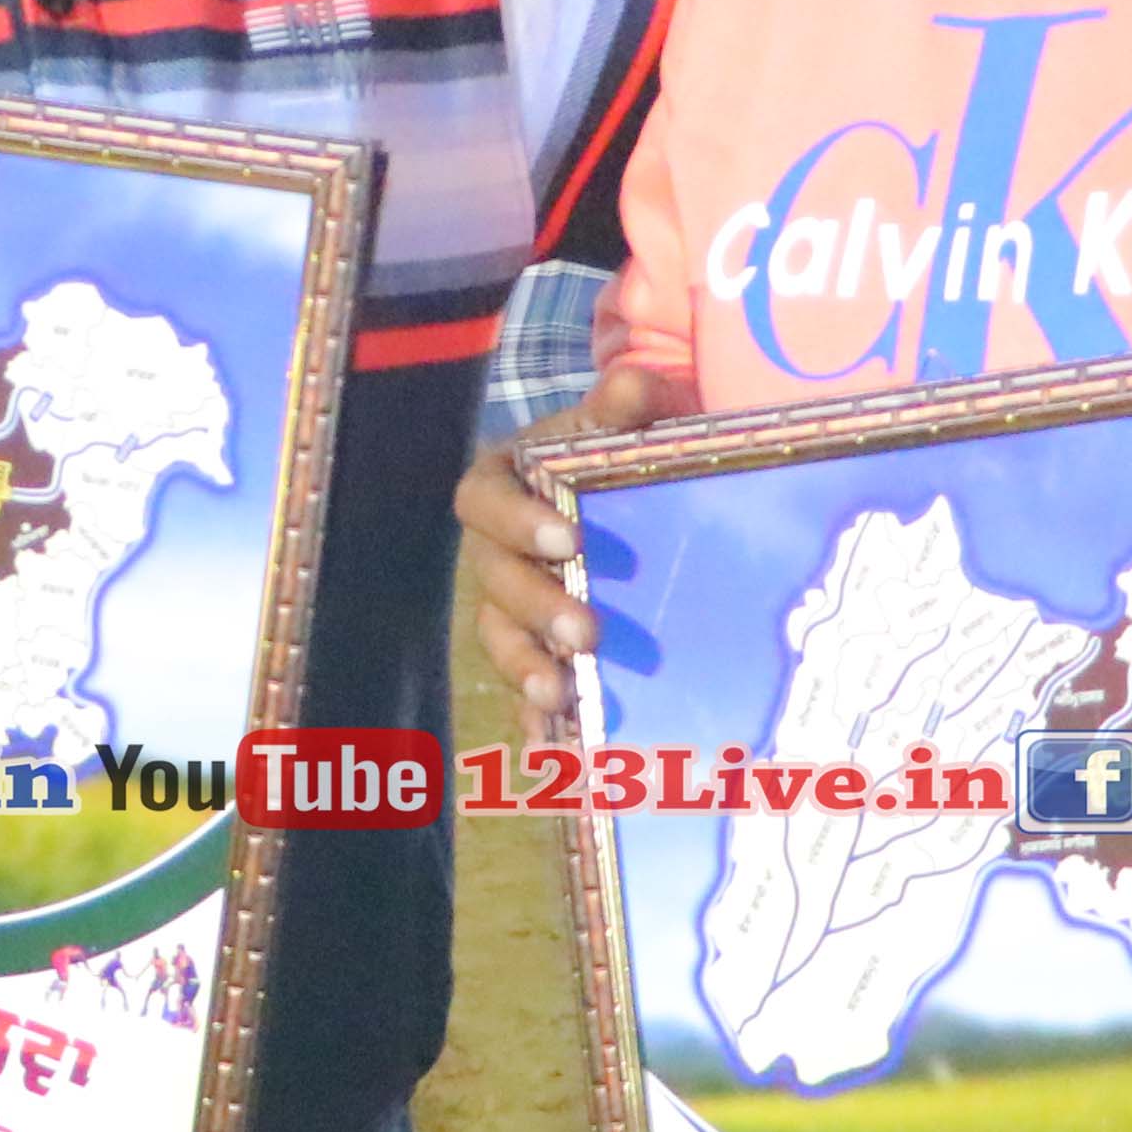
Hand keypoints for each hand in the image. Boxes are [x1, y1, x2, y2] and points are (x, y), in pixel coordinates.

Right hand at [460, 359, 675, 727]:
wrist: (647, 491)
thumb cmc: (628, 447)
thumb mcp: (633, 419)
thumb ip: (627, 404)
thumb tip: (631, 382)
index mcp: (502, 485)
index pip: (484, 501)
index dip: (517, 521)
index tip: (567, 537)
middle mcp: (495, 548)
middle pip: (495, 582)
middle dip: (535, 607)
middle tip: (586, 631)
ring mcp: (513, 605)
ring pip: (501, 639)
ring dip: (526, 668)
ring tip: (560, 694)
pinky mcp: (539, 649)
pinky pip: (528, 687)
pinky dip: (540, 720)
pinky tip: (561, 748)